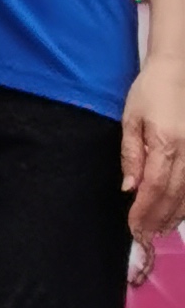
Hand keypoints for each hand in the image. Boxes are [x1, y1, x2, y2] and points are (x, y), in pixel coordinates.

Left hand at [127, 51, 184, 244]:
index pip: (154, 188)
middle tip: (145, 236)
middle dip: (158, 219)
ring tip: (160, 230)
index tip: (134, 227)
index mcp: (166, 143)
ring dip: (175, 216)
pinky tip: (178, 213)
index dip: (144, 211)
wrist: (178, 71)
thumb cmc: (151, 91)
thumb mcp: (131, 118)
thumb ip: (131, 154)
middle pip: (174, 197)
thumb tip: (130, 187)